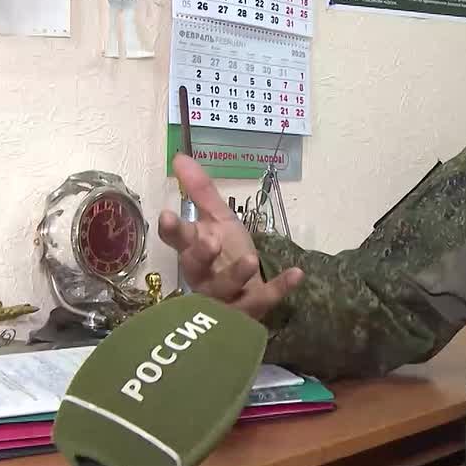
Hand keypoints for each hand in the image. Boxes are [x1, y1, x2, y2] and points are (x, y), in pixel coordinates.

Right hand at [158, 153, 303, 320]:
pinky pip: (263, 300)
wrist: (249, 292)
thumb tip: (180, 155)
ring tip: (250, 258)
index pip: (177, 240)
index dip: (171, 229)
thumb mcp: (218, 220)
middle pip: (195, 267)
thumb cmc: (227, 254)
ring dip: (236, 274)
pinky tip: (297, 273)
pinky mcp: (249, 311)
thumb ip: (200, 191)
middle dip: (201, 254)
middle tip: (210, 240)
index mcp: (193, 251)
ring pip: (224, 290)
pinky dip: (279, 288)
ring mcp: (225, 298)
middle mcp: (204, 276)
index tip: (168, 214)